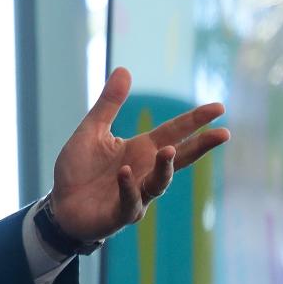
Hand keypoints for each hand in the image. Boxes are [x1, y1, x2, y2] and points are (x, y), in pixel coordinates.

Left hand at [49, 67, 229, 241]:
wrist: (59, 205)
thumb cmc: (79, 169)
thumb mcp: (92, 131)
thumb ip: (109, 104)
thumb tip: (124, 69)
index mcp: (141, 150)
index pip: (174, 132)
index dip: (196, 120)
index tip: (219, 107)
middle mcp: (144, 171)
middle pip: (179, 158)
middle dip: (201, 146)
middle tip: (223, 133)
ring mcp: (136, 195)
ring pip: (159, 183)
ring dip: (164, 168)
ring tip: (167, 150)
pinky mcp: (120, 214)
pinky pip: (130, 201)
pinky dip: (128, 187)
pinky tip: (125, 173)